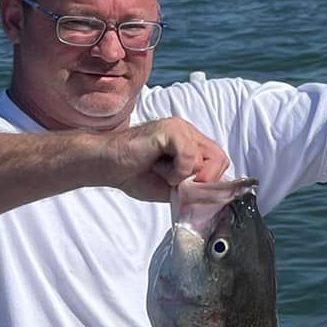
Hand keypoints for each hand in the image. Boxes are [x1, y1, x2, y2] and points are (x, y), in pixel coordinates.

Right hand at [106, 117, 230, 202]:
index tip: (193, 194)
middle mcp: (189, 133)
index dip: (211, 183)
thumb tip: (219, 197)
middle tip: (177, 184)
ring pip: (207, 160)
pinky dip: (176, 171)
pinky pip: (190, 157)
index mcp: (192, 144)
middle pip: (220, 160)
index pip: (220, 163)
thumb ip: (195, 189)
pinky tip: (157, 167)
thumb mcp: (173, 187)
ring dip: (184, 176)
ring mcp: (180, 129)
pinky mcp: (170, 130)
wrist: (106, 166)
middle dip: (202, 181)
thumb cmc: (135, 174)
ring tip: (162, 172)